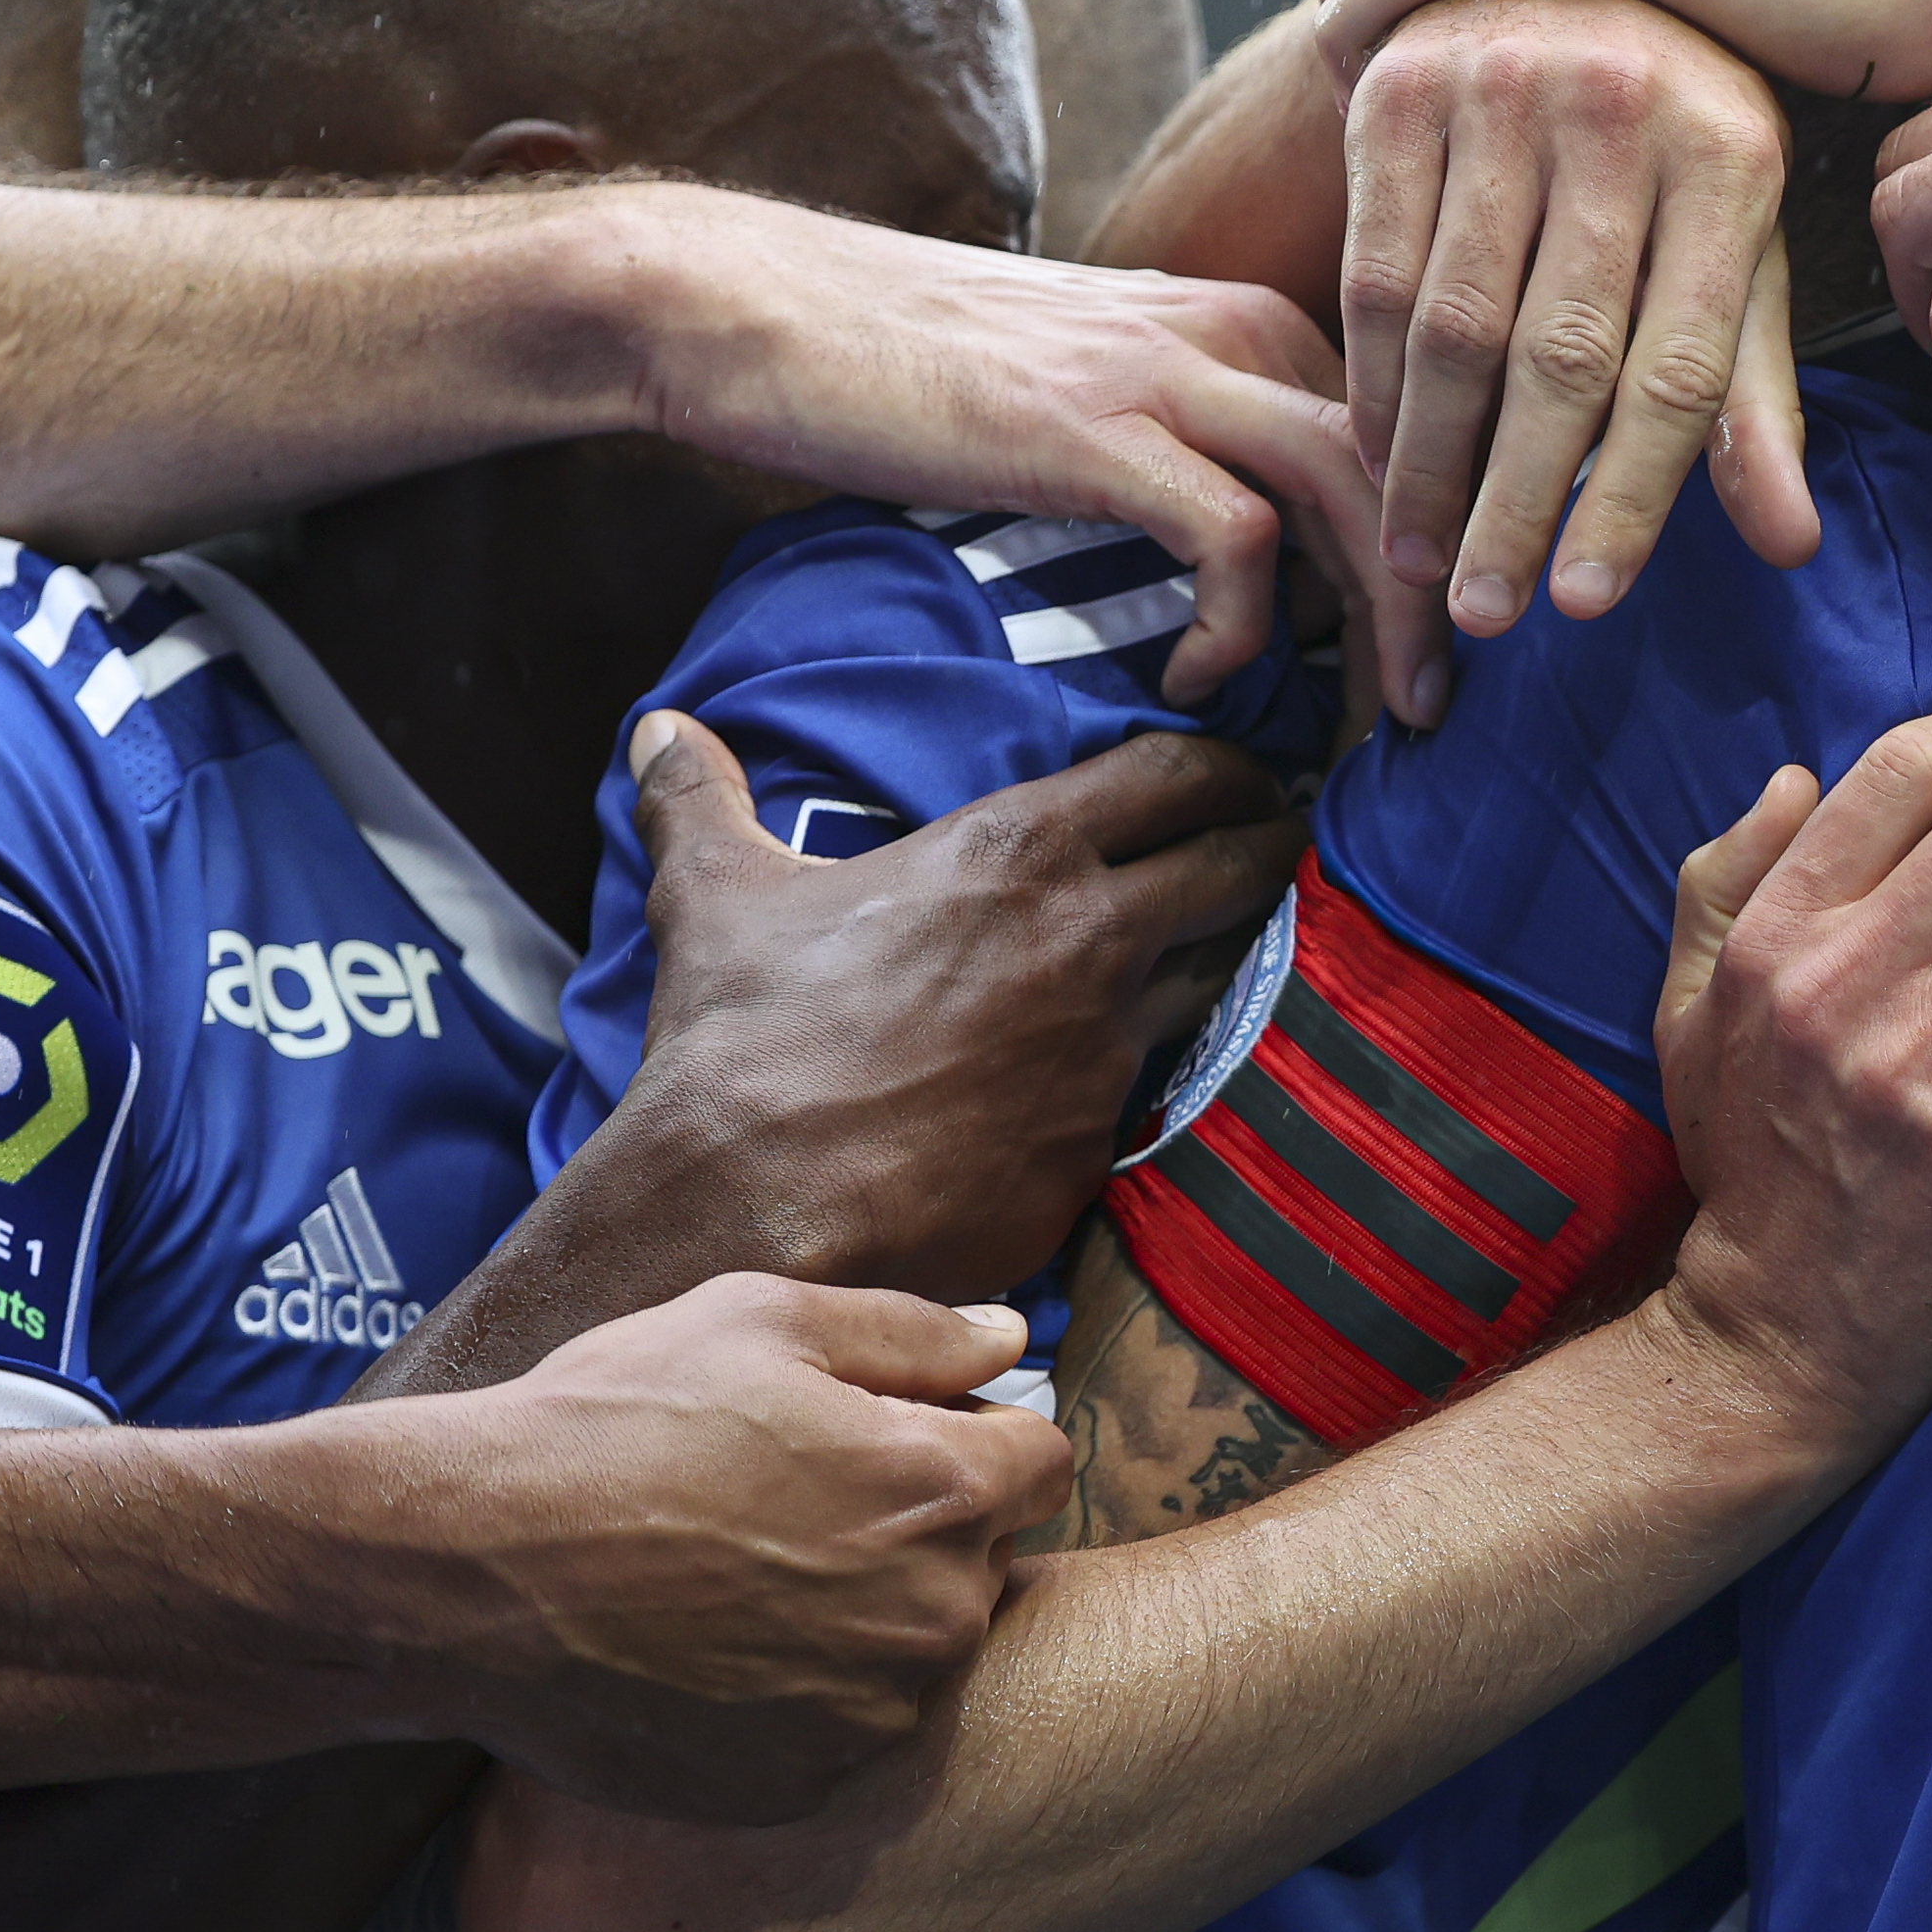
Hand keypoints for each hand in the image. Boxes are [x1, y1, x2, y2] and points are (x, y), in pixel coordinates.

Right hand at [395, 1276, 1068, 1824]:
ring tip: (740, 1575)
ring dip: (867, 1616)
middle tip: (793, 1502)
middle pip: (986, 1559)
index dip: (972, 1437)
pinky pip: (844, 1728)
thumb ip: (915, 1333)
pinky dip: (803, 1694)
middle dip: (923, 1527)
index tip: (887, 1435)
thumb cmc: (611, 1423)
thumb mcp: (762, 1321)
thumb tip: (1012, 1340)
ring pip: (917, 1650)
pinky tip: (714, 1650)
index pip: (1045, 1461)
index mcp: (942, 1491)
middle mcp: (932, 1617)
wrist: (466, 1573)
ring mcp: (869, 1716)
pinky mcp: (801, 1786)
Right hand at [580, 712, 1302, 1307]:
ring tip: (1207, 956)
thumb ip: (702, 799)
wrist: (748, 1202)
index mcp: (1019, 853)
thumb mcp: (716, 895)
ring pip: (1217, 985)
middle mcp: (1090, 943)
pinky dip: (1140, 1075)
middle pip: (1242, 870)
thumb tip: (659, 729)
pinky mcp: (1101, 1147)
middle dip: (1267, 853)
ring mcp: (1108, 1052)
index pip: (1181, 776)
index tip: (1244, 779)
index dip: (1226, 771)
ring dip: (1218, 965)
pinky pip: (1149, 1095)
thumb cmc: (740, 1037)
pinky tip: (1110, 1074)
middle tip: (1271, 851)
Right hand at [616, 187, 1439, 724]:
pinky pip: (1238, 542)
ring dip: (1386, 624)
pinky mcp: (1095, 430)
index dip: (1441, 542)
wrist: (754, 307)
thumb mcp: (1087, 390)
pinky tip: (1193, 683)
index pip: (1408, 428)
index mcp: (1243, 320)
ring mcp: (1167, 372)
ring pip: (1360, 494)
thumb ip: (1185, 445)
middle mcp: (1232, 328)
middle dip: (1448, 592)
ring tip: (1370, 721)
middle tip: (1445, 709)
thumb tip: (1268, 564)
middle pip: (1414, 460)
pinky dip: (1240, 632)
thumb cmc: (908, 367)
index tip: (1443, 644)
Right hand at [1339, 0, 1821, 635]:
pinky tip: (1379, 454)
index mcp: (1733, 157)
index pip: (1681, 366)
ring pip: (1455, 324)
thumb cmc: (1673, 135)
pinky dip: (1373, 379)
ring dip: (1430, 463)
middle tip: (1489, 615)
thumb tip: (1787, 544)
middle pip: (1561, 356)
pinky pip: (1377, 266)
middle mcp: (1624, 110)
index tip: (1589, 606)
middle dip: (1516, 505)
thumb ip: (1751, 392)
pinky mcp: (1403, 83)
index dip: (1632, 498)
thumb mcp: (1737, 241)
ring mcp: (1504, 85)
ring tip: (1421, 561)